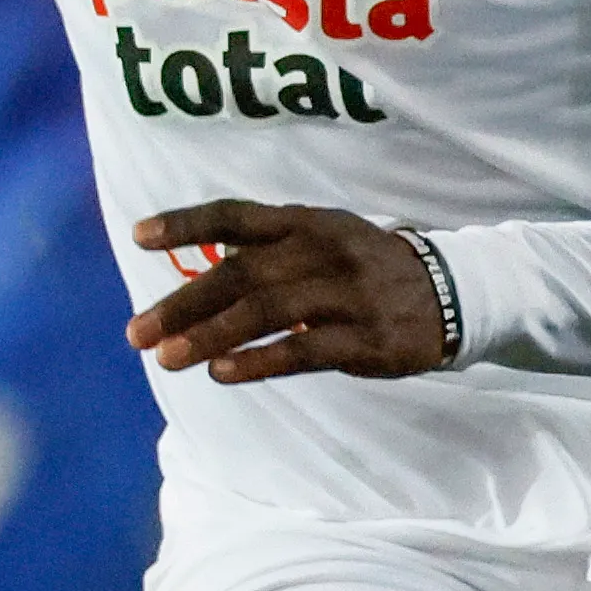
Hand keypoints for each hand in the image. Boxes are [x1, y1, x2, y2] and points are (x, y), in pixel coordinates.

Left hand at [129, 201, 449, 382]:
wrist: (452, 292)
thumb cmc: (368, 269)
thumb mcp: (325, 239)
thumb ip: (271, 251)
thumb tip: (206, 275)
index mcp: (306, 222)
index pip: (236, 216)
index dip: (186, 224)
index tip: (138, 238)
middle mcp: (323, 250)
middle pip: (241, 274)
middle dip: (183, 304)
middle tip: (138, 333)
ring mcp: (347, 294)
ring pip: (267, 312)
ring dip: (210, 335)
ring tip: (167, 358)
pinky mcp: (366, 338)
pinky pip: (304, 350)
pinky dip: (258, 361)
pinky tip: (222, 374)